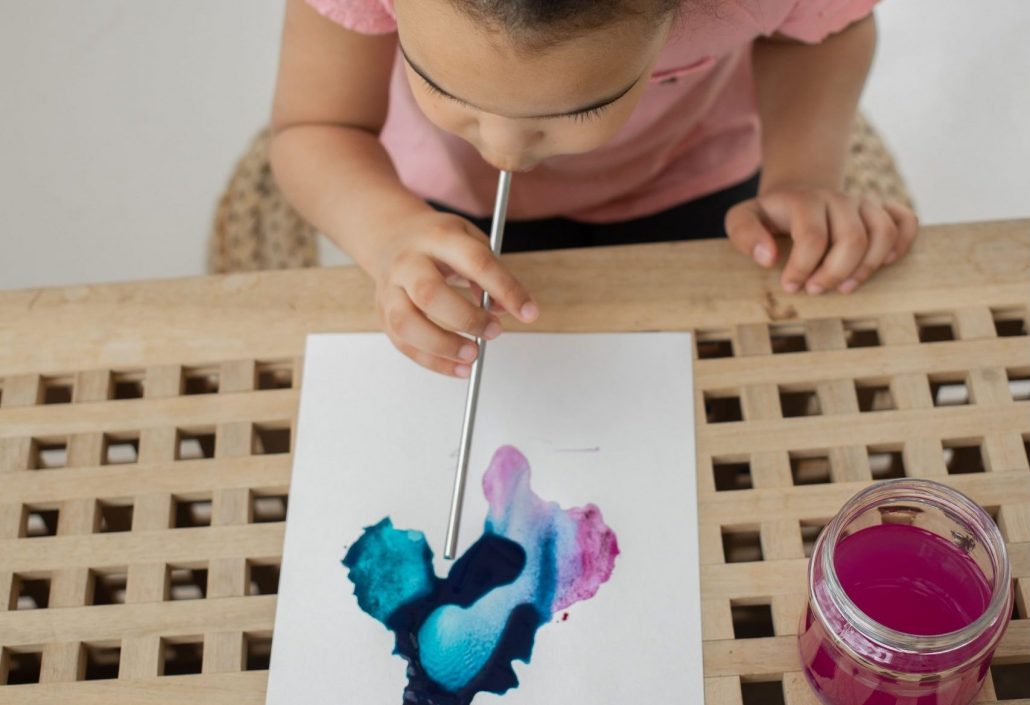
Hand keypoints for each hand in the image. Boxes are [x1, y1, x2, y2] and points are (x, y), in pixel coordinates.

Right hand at [372, 209, 538, 376]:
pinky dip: (433, 362)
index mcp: (437, 237)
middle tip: (494, 332)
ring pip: (407, 323)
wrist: (391, 235)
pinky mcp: (383, 313)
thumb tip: (507, 309)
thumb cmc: (437, 241)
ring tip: (473, 356)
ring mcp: (391, 289)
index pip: (475, 262)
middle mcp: (408, 262)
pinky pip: (404, 344)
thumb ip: (491, 271)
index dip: (505, 289)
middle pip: (430, 293)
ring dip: (442, 346)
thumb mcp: (468, 240)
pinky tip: (459, 367)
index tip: (529, 312)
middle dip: (466, 319)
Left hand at [725, 186, 917, 293]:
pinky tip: (885, 264)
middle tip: (815, 291)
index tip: (790, 286)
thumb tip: (768, 258)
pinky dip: (902, 243)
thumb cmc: (769, 215)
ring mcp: (864, 203)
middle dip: (835, 273)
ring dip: (868, 267)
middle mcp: (839, 199)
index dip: (802, 268)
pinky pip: (906, 221)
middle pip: (853, 238)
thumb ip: (745, 234)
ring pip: (883, 232)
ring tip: (845, 288)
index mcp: (805, 200)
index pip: (812, 236)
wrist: (798, 193)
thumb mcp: (743, 218)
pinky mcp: (882, 210)